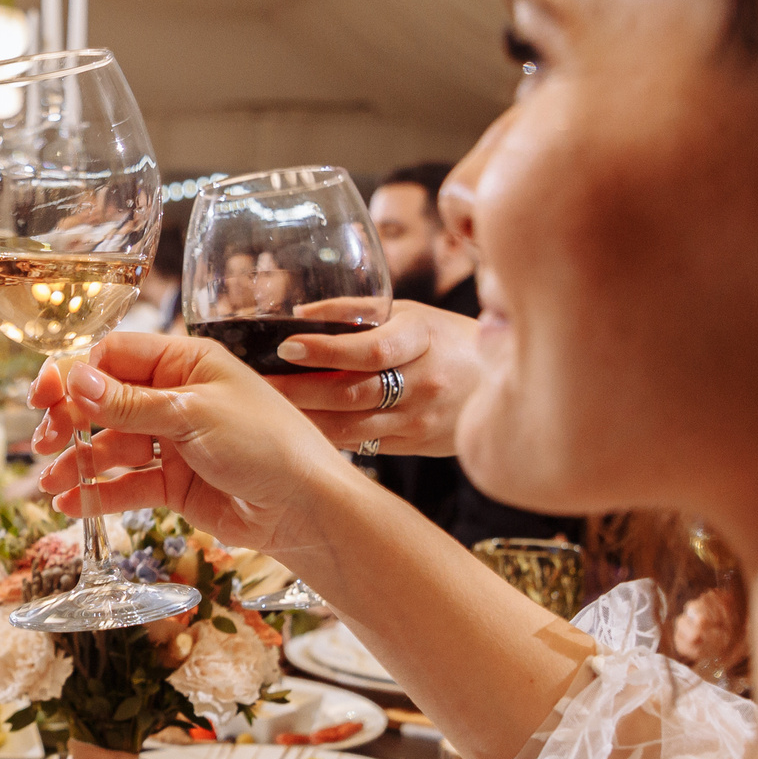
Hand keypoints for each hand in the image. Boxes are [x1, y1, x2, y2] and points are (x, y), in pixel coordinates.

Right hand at [27, 332, 364, 555]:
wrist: (305, 507)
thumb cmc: (266, 444)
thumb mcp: (193, 416)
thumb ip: (130, 404)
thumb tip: (75, 381)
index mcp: (184, 363)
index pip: (114, 357)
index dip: (75, 374)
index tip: (44, 396)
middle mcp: (174, 397)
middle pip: (104, 401)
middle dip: (70, 420)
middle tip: (44, 442)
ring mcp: (172, 441)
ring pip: (110, 446)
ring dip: (78, 462)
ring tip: (49, 482)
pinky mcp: (173, 483)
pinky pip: (126, 483)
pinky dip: (98, 493)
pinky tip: (71, 504)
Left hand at [260, 300, 481, 456]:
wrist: (500, 382)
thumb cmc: (447, 339)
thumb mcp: (410, 313)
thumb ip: (356, 313)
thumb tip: (299, 314)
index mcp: (424, 338)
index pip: (373, 350)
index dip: (327, 350)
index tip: (287, 346)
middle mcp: (425, 382)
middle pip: (353, 393)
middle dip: (298, 390)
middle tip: (257, 385)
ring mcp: (420, 419)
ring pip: (351, 426)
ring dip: (304, 419)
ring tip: (266, 410)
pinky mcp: (414, 445)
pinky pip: (360, 444)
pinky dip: (326, 437)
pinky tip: (297, 430)